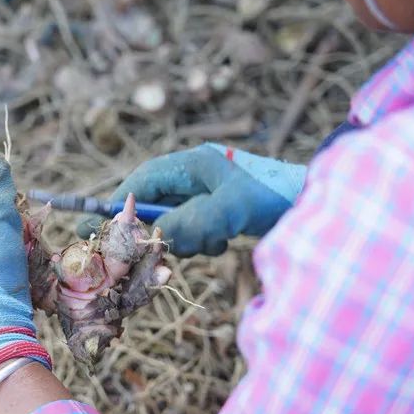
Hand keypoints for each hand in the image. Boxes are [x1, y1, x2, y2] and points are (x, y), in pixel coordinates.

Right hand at [78, 143, 305, 256]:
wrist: (315, 205)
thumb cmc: (274, 198)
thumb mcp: (229, 209)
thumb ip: (190, 220)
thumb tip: (156, 238)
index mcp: (192, 164)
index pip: (142, 183)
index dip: (119, 205)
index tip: (97, 228)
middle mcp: (194, 176)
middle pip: (154, 205)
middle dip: (158, 230)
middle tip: (159, 250)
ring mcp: (206, 194)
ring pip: (173, 223)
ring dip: (187, 238)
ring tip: (213, 239)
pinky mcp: (217, 211)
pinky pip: (193, 231)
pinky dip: (202, 241)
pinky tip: (224, 240)